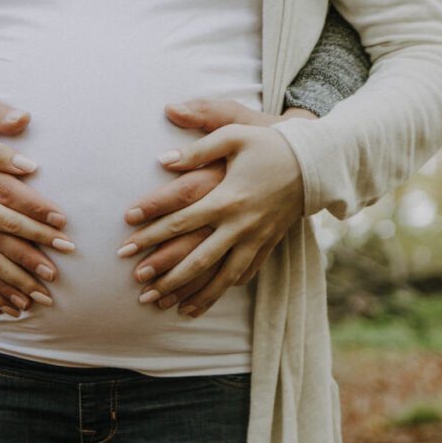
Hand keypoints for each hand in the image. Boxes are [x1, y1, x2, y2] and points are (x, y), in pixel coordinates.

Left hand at [118, 99, 308, 316]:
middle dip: (166, 275)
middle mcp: (239, 224)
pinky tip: (203, 302)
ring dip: (193, 294)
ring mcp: (255, 239)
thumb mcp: (234, 134)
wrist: (315, 162)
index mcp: (227, 196)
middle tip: (138, 287)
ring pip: (220, 276)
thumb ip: (197, 149)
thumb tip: (162, 160)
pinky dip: (222, 291)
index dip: (151, 232)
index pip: (180, 220)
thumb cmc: (269, 144)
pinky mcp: (267, 245)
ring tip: (166, 308)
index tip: (125, 244)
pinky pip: (243, 275)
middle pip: (197, 258)